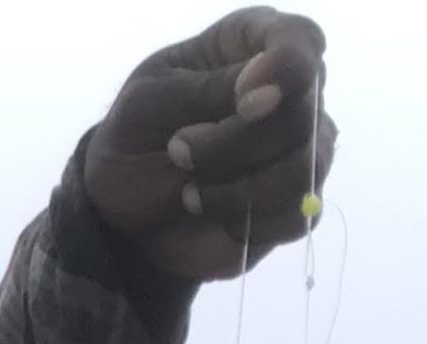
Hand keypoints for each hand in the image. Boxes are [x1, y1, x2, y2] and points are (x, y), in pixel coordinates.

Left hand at [85, 10, 336, 282]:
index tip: (245, 100)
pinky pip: (298, 215)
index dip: (286, 68)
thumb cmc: (134, 140)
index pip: (300, 40)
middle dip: (236, 143)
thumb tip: (268, 92)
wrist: (121, 211)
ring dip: (239, 189)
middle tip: (178, 151)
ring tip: (189, 192)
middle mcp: (289, 91)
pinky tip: (211, 214)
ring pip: (305, 168)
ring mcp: (299, 148)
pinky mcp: (293, 203)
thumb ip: (209, 90)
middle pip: (302, 113)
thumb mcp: (149, 104)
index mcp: (252, 45)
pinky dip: (247, 222)